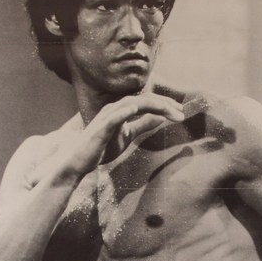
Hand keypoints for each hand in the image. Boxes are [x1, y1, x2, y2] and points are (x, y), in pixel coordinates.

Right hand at [57, 93, 184, 176]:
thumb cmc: (102, 146)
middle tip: (181, 112)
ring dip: (151, 106)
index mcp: (122, 110)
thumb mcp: (128, 135)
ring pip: (131, 104)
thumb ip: (143, 125)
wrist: (81, 161)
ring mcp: (106, 117)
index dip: (164, 104)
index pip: (146, 101)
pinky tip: (135, 109)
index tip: (180, 112)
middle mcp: (115, 109)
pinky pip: (112, 118)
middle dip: (163, 104)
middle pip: (142, 100)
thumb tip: (161, 117)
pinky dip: (124, 112)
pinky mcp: (100, 129)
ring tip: (168, 110)